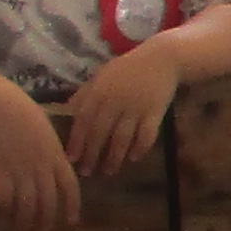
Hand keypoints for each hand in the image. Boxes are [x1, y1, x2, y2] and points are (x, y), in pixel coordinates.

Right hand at [0, 80, 83, 230]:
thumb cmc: (24, 114)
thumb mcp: (47, 133)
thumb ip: (54, 153)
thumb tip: (60, 167)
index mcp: (56, 157)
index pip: (70, 188)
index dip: (71, 207)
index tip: (71, 221)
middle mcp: (41, 168)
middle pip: (48, 202)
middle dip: (46, 220)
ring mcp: (21, 170)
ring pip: (27, 205)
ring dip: (25, 220)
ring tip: (22, 227)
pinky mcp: (0, 171)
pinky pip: (5, 198)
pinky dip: (6, 208)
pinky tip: (5, 212)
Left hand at [62, 39, 184, 177]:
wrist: (161, 58)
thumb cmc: (127, 68)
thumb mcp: (102, 75)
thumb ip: (86, 92)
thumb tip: (68, 109)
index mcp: (99, 92)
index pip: (83, 121)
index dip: (76, 141)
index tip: (71, 159)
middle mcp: (115, 102)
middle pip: (100, 133)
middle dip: (92, 155)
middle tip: (87, 172)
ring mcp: (136, 108)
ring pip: (122, 138)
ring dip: (114, 157)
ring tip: (109, 171)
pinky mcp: (155, 112)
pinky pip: (146, 135)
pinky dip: (140, 148)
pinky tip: (134, 158)